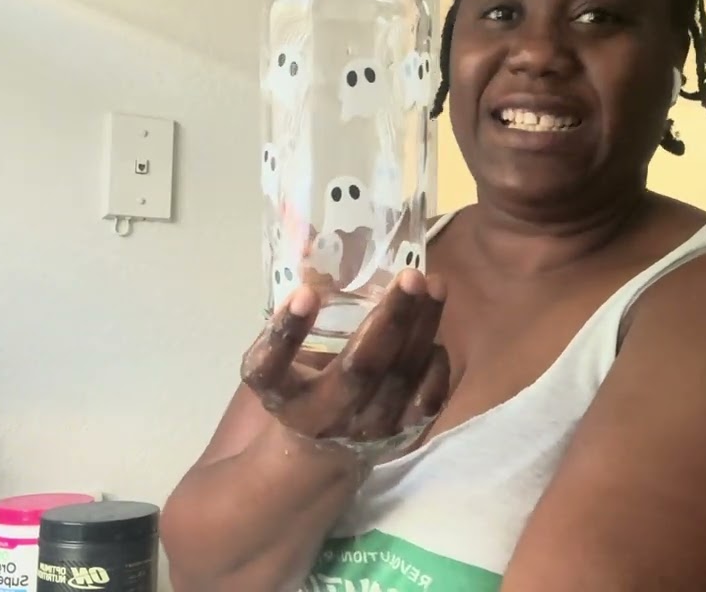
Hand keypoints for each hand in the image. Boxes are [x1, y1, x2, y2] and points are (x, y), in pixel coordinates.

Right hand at [240, 269, 449, 460]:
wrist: (323, 451)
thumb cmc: (300, 389)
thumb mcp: (280, 362)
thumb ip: (289, 324)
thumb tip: (311, 253)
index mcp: (283, 395)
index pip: (270, 370)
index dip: (286, 333)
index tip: (306, 293)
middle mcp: (326, 416)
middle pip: (361, 369)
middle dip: (390, 320)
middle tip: (410, 276)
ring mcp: (369, 428)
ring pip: (402, 377)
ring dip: (422, 327)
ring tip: (435, 285)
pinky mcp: (402, 433)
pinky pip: (428, 398)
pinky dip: (436, 362)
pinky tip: (435, 329)